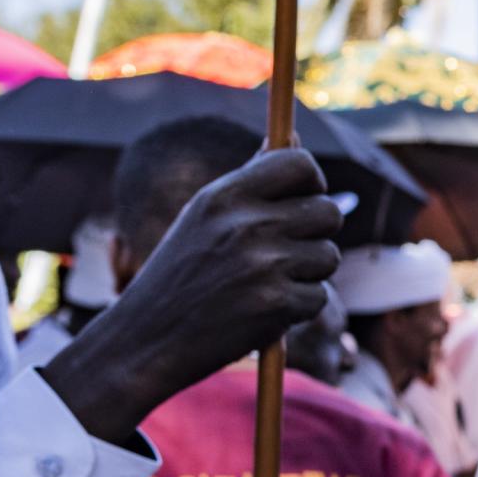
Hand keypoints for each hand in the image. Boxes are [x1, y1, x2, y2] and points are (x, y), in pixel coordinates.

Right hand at [43, 148, 342, 445]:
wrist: (148, 339)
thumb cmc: (181, 274)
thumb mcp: (205, 216)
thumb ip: (250, 180)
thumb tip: (288, 138)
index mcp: (225, 195)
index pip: (300, 164)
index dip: (312, 182)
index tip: (301, 199)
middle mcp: (245, 224)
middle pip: (328, 212)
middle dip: (316, 234)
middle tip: (285, 252)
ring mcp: (263, 265)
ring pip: (328, 256)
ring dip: (307, 274)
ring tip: (264, 284)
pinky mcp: (277, 305)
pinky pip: (319, 297)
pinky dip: (298, 309)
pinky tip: (262, 312)